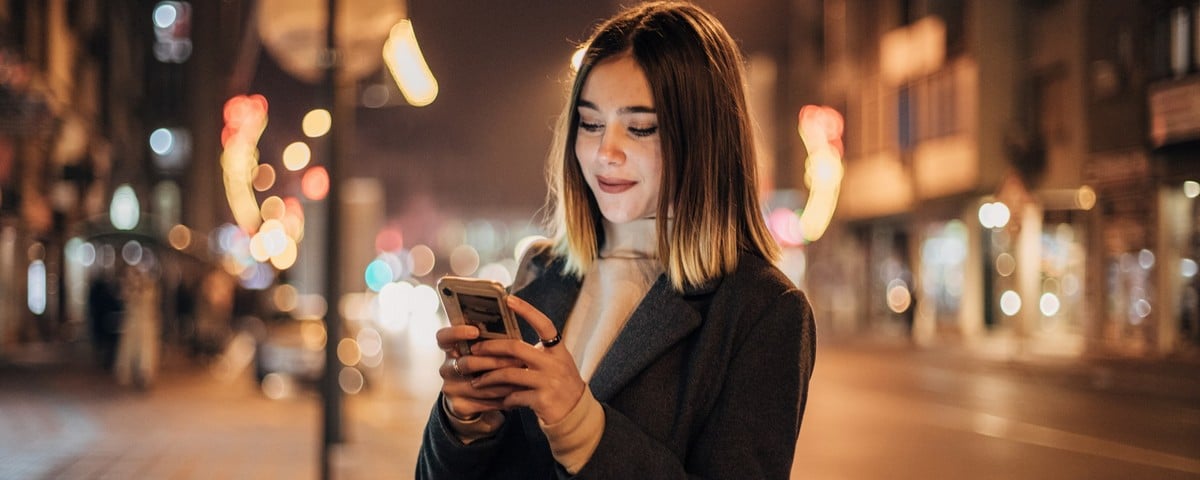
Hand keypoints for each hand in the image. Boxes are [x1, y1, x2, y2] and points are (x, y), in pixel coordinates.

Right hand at [435, 324, 524, 418]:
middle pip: (467, 363)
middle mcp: (447, 368)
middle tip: (519, 360)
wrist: (471, 399)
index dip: (457, 332)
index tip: (475, 331)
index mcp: (451, 349)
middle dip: (495, 362)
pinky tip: (518, 394)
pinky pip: (484, 401)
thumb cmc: (483, 367)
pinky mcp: (459, 405)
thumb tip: (515, 334)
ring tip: (524, 378)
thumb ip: (491, 342)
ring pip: (479, 385)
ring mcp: (451, 388)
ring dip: (504, 382)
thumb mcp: (482, 353)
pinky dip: (504, 397)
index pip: (443, 337)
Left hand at [469, 295, 584, 423]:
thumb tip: (506, 341)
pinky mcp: (542, 400)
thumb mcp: (557, 362)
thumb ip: (538, 352)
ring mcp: (549, 382)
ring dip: (488, 378)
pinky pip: (514, 396)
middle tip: (474, 349)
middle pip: (516, 348)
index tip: (509, 299)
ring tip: (476, 381)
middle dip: (490, 348)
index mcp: (558, 350)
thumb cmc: (561, 384)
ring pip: (509, 374)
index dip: (527, 311)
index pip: (544, 324)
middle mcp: (554, 363)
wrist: (576, 413)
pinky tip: (499, 400)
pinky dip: (504, 398)